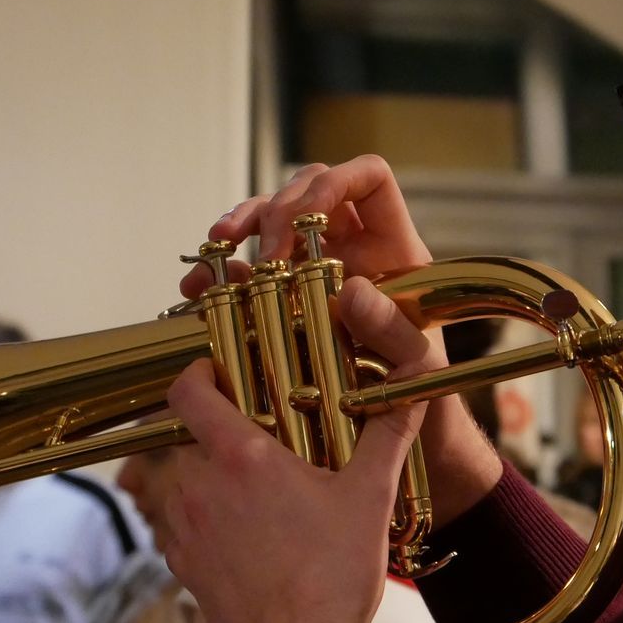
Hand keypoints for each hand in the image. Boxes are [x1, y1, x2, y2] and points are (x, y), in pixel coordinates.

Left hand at [162, 277, 439, 622]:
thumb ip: (386, 437)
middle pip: (184, 432)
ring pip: (179, 476)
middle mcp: (197, 483)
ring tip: (254, 482)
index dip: (199, 370)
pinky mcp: (180, 561)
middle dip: (216, 426)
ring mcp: (182, 525)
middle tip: (258, 430)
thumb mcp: (368, 500)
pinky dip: (203, 513)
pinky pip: (180, 519)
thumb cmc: (328, 580)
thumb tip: (409, 393)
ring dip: (207, 471)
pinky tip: (246, 528)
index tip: (222, 369)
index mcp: (238, 456)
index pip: (187, 390)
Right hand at [181, 156, 501, 525]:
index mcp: (391, 249)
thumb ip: (394, 328)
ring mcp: (315, 271)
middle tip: (264, 249)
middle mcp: (351, 250)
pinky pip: (248, 269)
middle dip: (277, 207)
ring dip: (239, 226)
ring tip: (216, 247)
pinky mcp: (283, 300)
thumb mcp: (417, 366)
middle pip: (308, 189)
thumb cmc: (422, 401)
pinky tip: (200, 288)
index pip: (368, 179)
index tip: (306, 218)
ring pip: (271, 220)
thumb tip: (351, 288)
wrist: (399, 442)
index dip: (335, 183)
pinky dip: (222, 273)